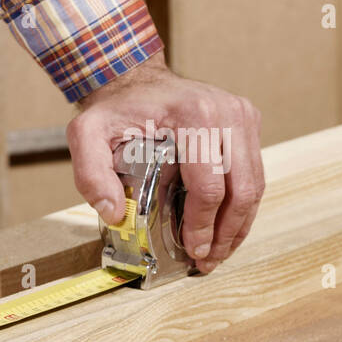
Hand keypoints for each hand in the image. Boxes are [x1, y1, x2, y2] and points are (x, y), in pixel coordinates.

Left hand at [66, 54, 263, 273]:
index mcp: (194, 116)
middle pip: (242, 188)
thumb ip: (91, 174)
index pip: (209, 184)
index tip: (193, 251)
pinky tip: (226, 228)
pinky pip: (253, 172)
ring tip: (219, 252)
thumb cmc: (114, 110)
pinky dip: (242, 204)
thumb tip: (114, 213)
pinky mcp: (247, 122)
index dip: (204, 224)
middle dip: (226, 232)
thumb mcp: (86, 135)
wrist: (135, 80)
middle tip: (209, 261)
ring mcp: (243, 116)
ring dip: (239, 224)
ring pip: (255, 183)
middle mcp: (227, 113)